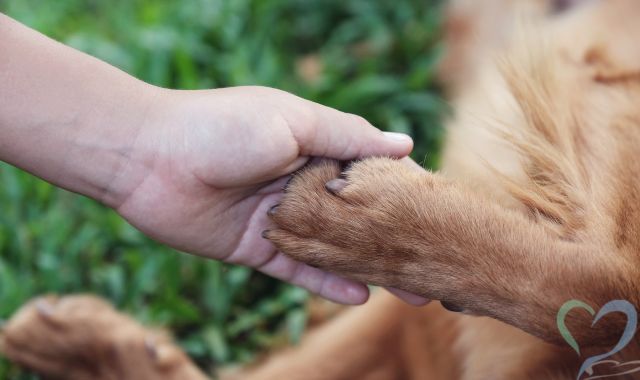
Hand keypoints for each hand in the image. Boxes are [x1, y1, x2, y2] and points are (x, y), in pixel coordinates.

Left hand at [110, 86, 415, 303]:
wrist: (148, 157)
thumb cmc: (222, 127)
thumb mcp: (293, 121)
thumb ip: (347, 136)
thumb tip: (405, 143)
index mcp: (313, 147)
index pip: (366, 173)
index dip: (399, 193)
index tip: (435, 215)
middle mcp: (299, 182)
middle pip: (354, 216)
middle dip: (390, 239)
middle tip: (430, 263)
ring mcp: (278, 217)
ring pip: (331, 246)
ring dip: (367, 266)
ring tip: (409, 288)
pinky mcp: (255, 246)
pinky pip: (297, 268)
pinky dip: (326, 281)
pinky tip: (359, 293)